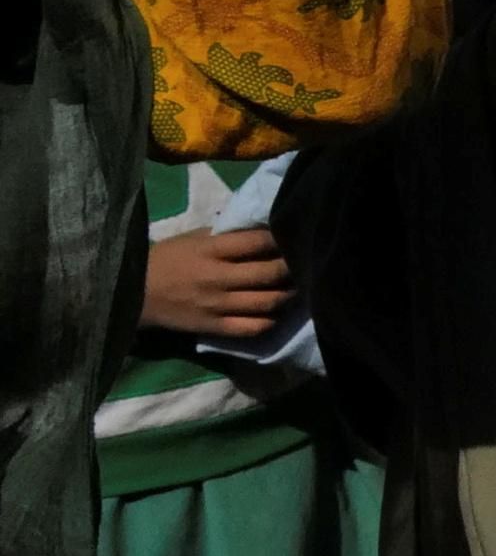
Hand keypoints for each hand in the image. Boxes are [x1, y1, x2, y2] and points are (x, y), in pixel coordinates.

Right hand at [139, 225, 290, 343]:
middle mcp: (217, 278)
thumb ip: (225, 235)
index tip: (294, 238)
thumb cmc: (165, 260)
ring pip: (268, 302)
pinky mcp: (214, 327)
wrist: (133, 293)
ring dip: (288, 295)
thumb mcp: (191, 239)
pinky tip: (275, 312)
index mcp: (210, 250)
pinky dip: (270, 320)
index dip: (282, 239)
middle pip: (270, 273)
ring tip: (296, 287)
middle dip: (293, 267)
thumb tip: (262, 228)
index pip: (257, 242)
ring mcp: (217, 305)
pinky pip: (253, 327)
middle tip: (303, 264)